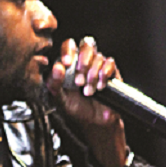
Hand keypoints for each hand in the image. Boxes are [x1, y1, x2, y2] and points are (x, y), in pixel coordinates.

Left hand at [46, 37, 126, 166]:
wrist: (95, 122)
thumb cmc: (76, 109)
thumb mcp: (60, 99)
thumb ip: (54, 84)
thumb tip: (57, 67)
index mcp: (69, 64)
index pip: (69, 45)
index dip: (68, 50)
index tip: (66, 63)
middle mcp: (84, 61)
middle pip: (86, 44)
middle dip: (82, 62)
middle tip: (78, 81)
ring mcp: (99, 65)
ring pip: (98, 57)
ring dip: (92, 76)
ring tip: (88, 92)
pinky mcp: (112, 71)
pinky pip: (110, 63)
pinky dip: (104, 75)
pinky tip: (100, 87)